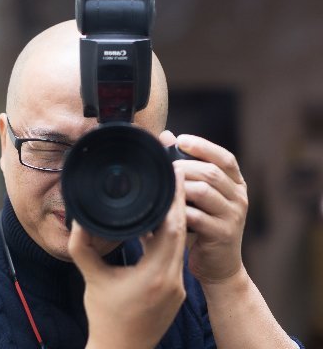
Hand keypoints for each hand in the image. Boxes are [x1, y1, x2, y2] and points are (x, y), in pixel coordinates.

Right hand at [68, 168, 186, 348]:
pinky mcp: (178, 290)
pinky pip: (178, 256)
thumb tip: (77, 220)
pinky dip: (172, 238)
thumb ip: (82, 247)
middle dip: (180, 203)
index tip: (175, 178)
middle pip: (181, 233)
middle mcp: (172, 280)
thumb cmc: (105, 317)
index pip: (172, 230)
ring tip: (168, 197)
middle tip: (176, 178)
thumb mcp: (91, 279)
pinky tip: (160, 226)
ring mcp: (178, 287)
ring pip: (181, 244)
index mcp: (154, 275)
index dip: (175, 201)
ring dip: (176, 220)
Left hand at [160, 131, 247, 284]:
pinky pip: (198, 217)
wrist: (219, 265)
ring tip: (163, 186)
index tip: (180, 140)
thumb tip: (167, 137)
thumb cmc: (204, 224)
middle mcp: (240, 197)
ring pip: (205, 191)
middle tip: (164, 167)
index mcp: (236, 183)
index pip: (225, 158)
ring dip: (180, 187)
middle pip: (212, 172)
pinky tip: (167, 210)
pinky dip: (180, 211)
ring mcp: (234, 216)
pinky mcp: (223, 234)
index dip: (203, 146)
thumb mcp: (199, 195)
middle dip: (184, 166)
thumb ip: (186, 167)